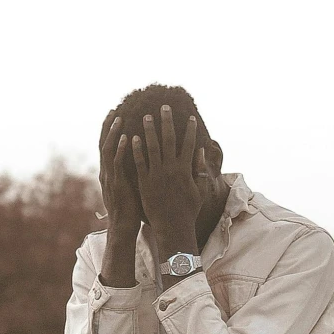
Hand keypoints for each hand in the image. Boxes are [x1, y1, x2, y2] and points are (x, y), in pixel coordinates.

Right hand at [98, 106, 143, 286]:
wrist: (123, 228)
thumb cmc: (129, 209)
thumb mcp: (126, 188)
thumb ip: (127, 174)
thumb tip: (136, 162)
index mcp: (108, 172)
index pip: (106, 147)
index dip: (109, 131)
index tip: (115, 116)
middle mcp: (106, 172)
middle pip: (103, 143)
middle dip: (108, 126)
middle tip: (114, 110)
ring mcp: (110, 178)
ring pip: (108, 149)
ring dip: (114, 133)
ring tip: (120, 118)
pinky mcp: (117, 184)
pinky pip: (117, 163)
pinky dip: (121, 149)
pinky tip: (128, 137)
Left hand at [132, 104, 206, 258]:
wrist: (172, 227)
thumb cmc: (188, 210)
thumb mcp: (200, 191)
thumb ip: (200, 170)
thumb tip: (201, 151)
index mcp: (186, 170)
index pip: (189, 144)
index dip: (190, 130)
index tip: (190, 117)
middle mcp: (171, 169)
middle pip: (169, 140)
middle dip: (167, 122)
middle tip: (164, 107)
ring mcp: (157, 175)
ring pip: (153, 147)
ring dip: (150, 130)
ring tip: (146, 116)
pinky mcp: (145, 182)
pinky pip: (140, 162)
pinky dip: (137, 149)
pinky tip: (133, 137)